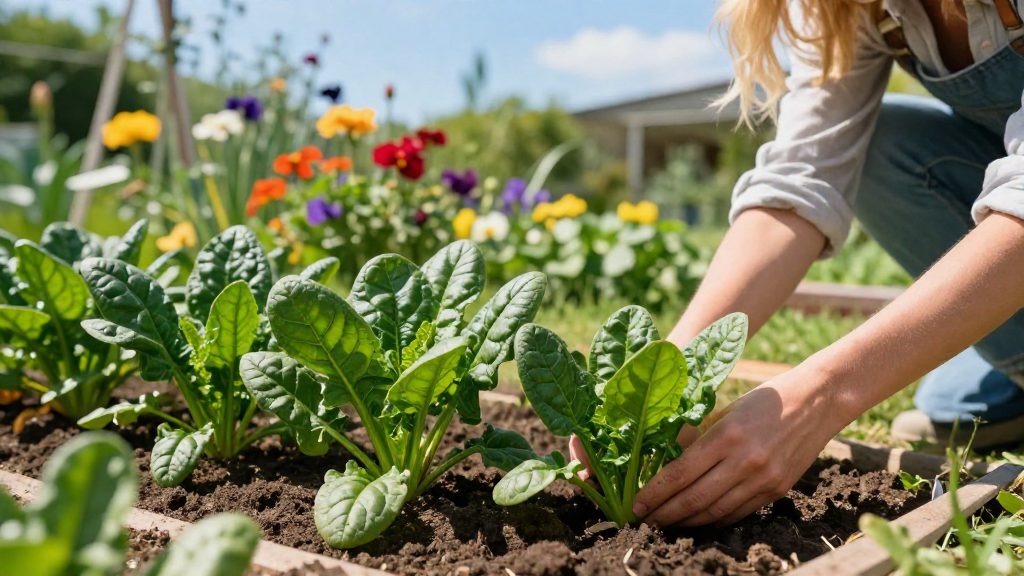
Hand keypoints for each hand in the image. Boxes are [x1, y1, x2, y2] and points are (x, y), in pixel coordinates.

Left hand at [633, 368, 847, 526]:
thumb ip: (697, 436)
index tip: (636, 504)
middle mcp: (745, 461)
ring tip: (666, 523)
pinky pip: (738, 513)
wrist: (817, 401)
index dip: (655, 493)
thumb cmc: (765, 399)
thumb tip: (664, 460)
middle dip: (665, 514)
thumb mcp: (725, 410)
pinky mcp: (777, 490)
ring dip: (687, 522)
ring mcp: (763, 479)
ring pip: (716, 511)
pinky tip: (698, 520)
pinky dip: (714, 520)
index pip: (681, 473)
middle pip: (695, 499)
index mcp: (727, 436)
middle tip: (643, 520)